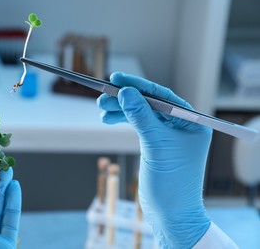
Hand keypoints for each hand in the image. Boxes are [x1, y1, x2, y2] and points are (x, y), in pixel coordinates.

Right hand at [97, 72, 211, 247]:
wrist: (170, 214)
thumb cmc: (172, 183)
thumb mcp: (156, 145)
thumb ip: (141, 117)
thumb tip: (126, 92)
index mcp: (190, 122)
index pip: (161, 96)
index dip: (138, 85)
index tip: (117, 78)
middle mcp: (180, 125)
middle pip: (148, 103)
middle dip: (124, 100)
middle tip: (102, 98)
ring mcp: (167, 135)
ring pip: (140, 114)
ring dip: (120, 110)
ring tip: (101, 110)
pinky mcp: (155, 144)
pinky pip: (137, 125)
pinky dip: (123, 121)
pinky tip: (109, 119)